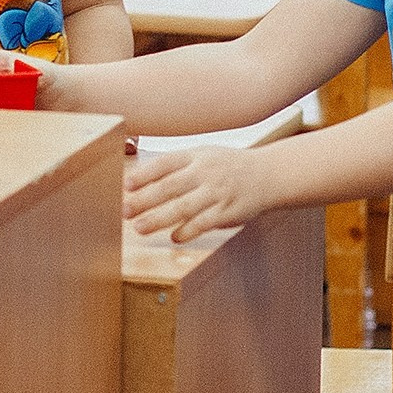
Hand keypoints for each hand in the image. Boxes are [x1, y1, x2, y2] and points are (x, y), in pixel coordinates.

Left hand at [123, 147, 270, 241]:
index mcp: (195, 156)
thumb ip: (176, 165)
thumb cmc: (227, 166)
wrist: (268, 175)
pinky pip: (205, 223)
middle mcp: (205, 173)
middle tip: (124, 211)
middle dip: (145, 199)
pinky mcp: (228, 212)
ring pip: (184, 207)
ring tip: (140, 228)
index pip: (164, 163)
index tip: (125, 185)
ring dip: (160, 218)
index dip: (144, 174)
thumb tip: (140, 179)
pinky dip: (189, 231)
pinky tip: (174, 237)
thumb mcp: (203, 155)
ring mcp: (217, 193)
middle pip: (170, 186)